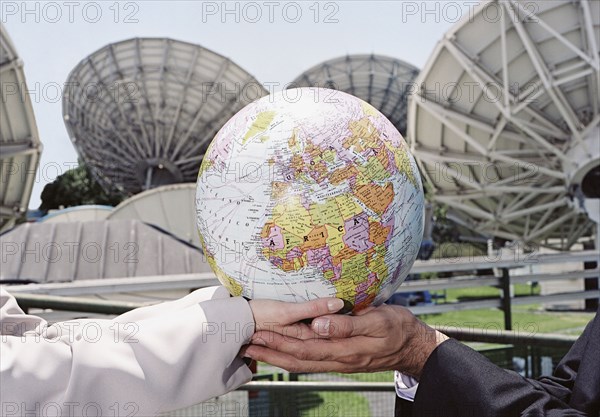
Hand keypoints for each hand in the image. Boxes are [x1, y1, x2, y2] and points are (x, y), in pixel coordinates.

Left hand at [244, 304, 447, 378]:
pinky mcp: (342, 358)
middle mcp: (338, 358)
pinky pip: (311, 360)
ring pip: (302, 362)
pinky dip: (293, 357)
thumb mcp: (378, 321)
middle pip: (297, 358)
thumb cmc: (399, 329)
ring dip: (277, 356)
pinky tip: (284, 353)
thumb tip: (318, 323)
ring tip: (256, 349)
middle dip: (270, 351)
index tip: (259, 333)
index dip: (280, 342)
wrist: (414, 346)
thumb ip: (347, 325)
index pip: (304, 347)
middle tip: (246, 343)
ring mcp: (339, 360)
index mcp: (345, 349)